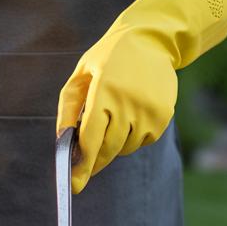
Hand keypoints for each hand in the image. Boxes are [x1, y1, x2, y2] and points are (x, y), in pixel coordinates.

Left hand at [57, 0, 226, 192]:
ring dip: (114, 145)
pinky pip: (142, 141)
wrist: (151, 40)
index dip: (82, 164)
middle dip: (95, 159)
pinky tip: (130, 116)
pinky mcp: (163, 116)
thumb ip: (68, 109)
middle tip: (86, 163)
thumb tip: (63, 142)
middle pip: (107, 148)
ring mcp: (149, 110)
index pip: (91, 138)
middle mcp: (128, 102)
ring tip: (112, 120)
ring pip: (125, 148)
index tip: (76, 185)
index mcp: (104, 90)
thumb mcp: (80, 75)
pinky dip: (132, 138)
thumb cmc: (107, 58)